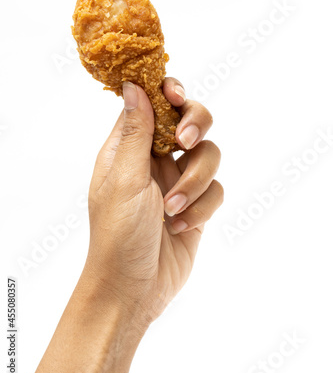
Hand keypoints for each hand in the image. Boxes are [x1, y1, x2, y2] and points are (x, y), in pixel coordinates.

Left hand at [85, 77, 223, 325]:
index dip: (169, 92)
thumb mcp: (124, 178)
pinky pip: (216, 190)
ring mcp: (179, 181)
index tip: (177, 96)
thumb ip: (136, 131)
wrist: (133, 288)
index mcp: (130, 148)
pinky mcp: (197, 205)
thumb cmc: (117, 233)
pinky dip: (201, 207)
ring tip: (172, 208)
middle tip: (184, 141)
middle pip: (190, 120)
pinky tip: (180, 227)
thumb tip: (133, 85)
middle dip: (194, 127)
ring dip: (195, 182)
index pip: (153, 104)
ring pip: (209, 155)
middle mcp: (156, 159)